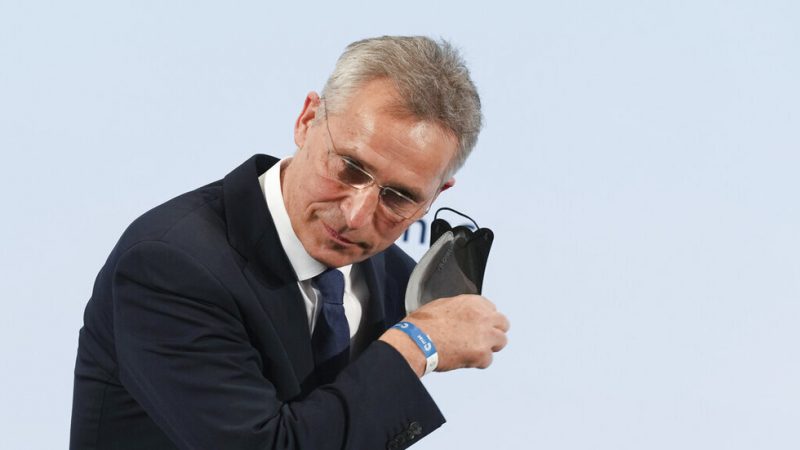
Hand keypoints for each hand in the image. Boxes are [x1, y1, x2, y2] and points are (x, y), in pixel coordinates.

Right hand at [380, 295, 508, 375]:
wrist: (416, 341)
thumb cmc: (423, 325)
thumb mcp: (441, 305)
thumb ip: (460, 308)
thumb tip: (463, 314)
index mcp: (473, 302)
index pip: (492, 308)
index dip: (485, 318)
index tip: (480, 324)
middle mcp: (483, 316)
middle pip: (503, 324)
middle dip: (494, 331)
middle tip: (482, 338)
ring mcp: (484, 335)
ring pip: (501, 342)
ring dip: (489, 347)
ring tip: (473, 350)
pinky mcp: (481, 354)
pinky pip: (488, 360)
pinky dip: (477, 362)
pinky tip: (463, 359)